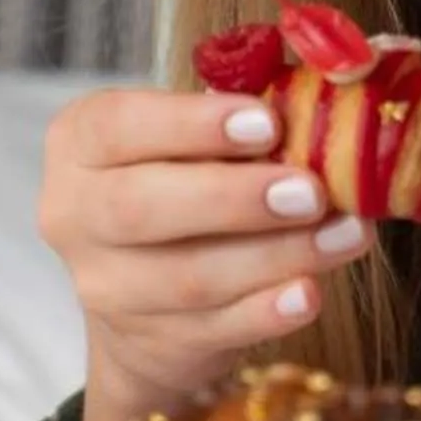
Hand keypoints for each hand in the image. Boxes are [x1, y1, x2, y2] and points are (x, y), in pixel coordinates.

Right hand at [37, 87, 377, 420]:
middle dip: (235, 198)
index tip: (268, 123)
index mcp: (81, 145)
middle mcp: (75, 216)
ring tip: (346, 233)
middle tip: (311, 191)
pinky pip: (214, 330)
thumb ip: (249, 112)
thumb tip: (346, 77)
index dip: (192, 125)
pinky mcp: (150, 343)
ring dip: (276, 255)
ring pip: (188, 276)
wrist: (148, 299)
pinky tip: (310, 293)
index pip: (120, 127)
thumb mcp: (193, 138)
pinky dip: (266, 313)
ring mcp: (107, 288)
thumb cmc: (183, 183)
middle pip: (140, 208)